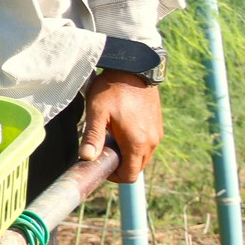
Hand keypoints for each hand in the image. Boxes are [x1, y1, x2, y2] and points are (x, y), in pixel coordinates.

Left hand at [80, 69, 162, 183]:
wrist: (134, 68)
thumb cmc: (113, 89)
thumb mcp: (97, 112)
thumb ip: (92, 136)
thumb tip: (86, 157)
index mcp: (137, 143)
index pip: (129, 175)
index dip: (114, 176)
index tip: (101, 163)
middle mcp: (152, 142)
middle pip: (136, 167)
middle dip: (120, 164)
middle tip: (103, 148)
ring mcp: (157, 134)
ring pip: (142, 156)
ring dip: (127, 153)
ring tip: (111, 136)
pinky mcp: (158, 126)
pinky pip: (147, 144)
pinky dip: (135, 144)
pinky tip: (122, 128)